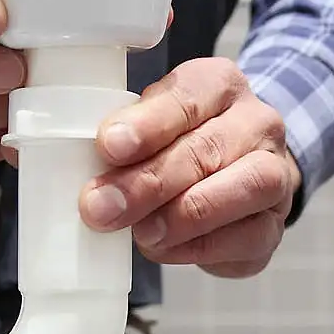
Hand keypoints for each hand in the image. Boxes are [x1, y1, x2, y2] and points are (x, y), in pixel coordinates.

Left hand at [79, 57, 301, 278]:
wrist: (240, 176)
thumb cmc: (183, 145)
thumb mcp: (150, 124)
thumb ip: (117, 136)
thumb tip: (57, 160)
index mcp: (220, 85)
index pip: (187, 96)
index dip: (147, 124)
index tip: (108, 146)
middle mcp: (257, 123)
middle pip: (207, 148)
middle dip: (149, 181)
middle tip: (102, 207)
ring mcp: (276, 174)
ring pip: (243, 189)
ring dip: (183, 215)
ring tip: (141, 233)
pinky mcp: (274, 225)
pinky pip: (247, 236)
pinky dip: (200, 246)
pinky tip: (164, 248)